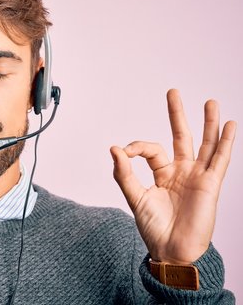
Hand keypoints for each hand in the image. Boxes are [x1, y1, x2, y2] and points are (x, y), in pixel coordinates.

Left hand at [110, 89, 235, 263]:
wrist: (172, 251)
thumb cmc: (154, 228)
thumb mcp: (135, 198)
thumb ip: (124, 174)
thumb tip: (114, 149)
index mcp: (162, 174)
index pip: (151, 150)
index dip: (136, 147)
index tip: (124, 152)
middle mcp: (181, 172)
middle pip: (181, 136)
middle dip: (177, 114)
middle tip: (172, 92)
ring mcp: (197, 176)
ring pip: (204, 144)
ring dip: (207, 123)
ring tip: (209, 102)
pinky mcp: (210, 184)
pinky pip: (220, 159)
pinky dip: (225, 142)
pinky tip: (229, 125)